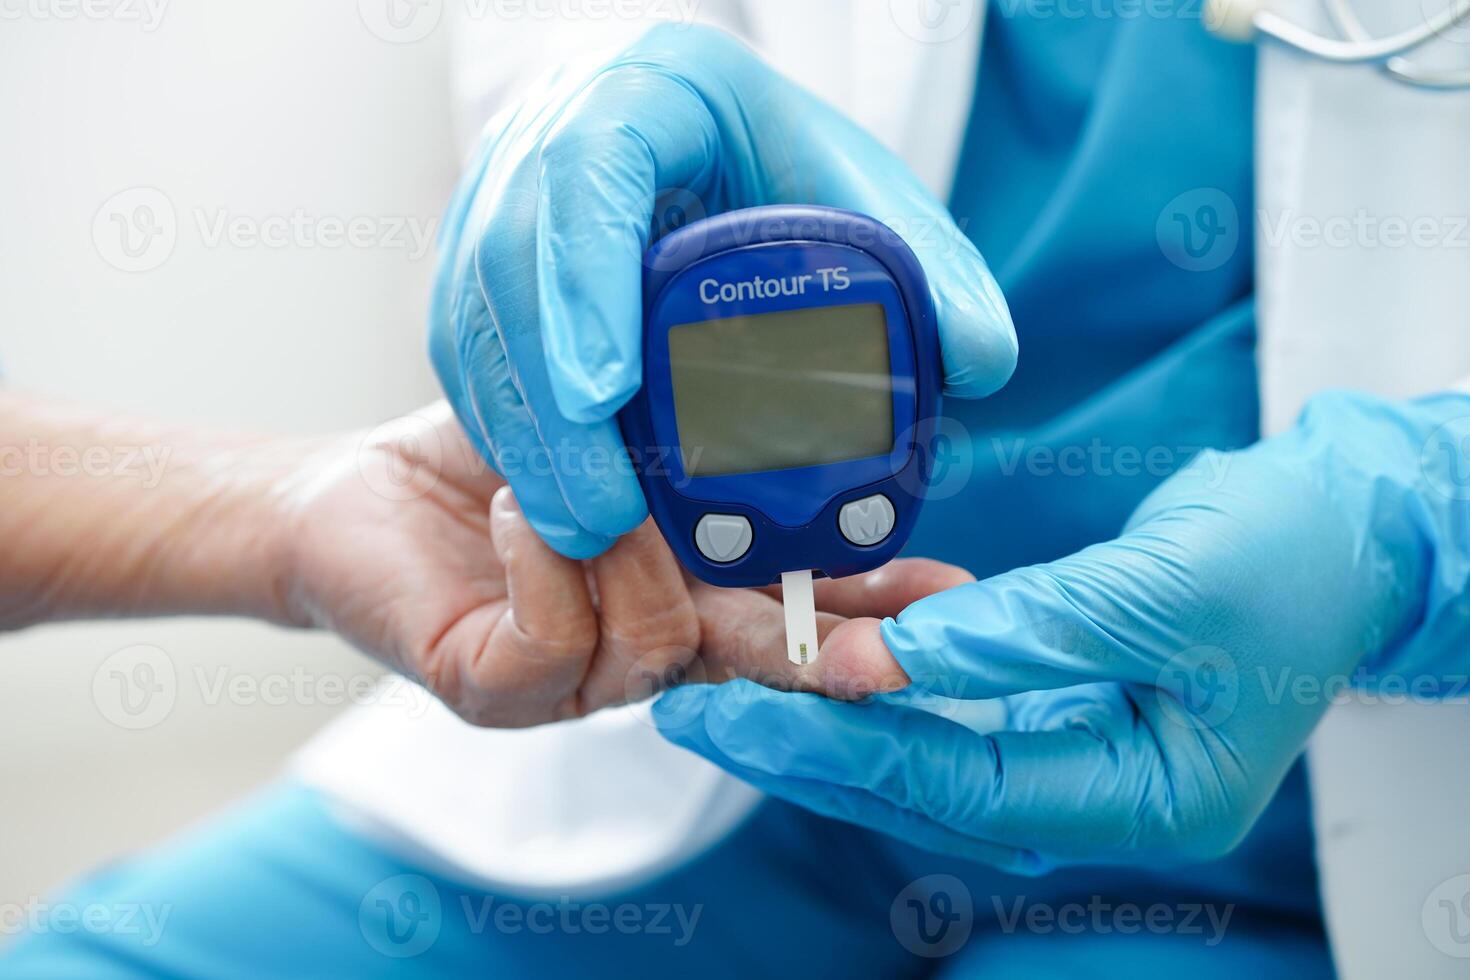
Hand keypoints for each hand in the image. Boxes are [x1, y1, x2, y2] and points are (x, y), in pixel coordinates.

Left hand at [281, 403, 972, 726]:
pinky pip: (552, 644)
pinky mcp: (496, 688)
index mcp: (694, 586)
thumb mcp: (620, 416)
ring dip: (634, 550)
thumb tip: (810, 364)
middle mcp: (650, 646)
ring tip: (589, 471)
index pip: (805, 608)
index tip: (947, 585)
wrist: (357, 492)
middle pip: (762, 666)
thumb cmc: (495, 448)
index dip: (877, 602)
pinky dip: (545, 565)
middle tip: (891, 643)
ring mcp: (578, 681)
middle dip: (829, 650)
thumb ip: (705, 418)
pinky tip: (522, 506)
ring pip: (659, 647)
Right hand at [429, 23, 1015, 558]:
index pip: (587, 169)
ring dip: (523, 430)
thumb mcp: (863, 196)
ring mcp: (500, 196)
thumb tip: (982, 359)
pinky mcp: (479, 256)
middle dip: (548, 395)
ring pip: (473, 314)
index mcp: (645, 92)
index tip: (609, 386)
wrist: (705, 142)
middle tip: (600, 510)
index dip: (586, 280)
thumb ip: (930, 273)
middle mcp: (553, 136)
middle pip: (512, 259)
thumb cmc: (776, 161)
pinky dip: (509, 423)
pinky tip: (554, 486)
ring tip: (580, 526)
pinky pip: (468, 344)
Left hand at [657, 392, 1469, 871]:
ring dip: (829, 719)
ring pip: (922, 756)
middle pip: (922, 788)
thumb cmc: (1289, 558)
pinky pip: (947, 712)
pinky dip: (882, 683)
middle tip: (697, 710)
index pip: (958, 788)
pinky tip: (817, 652)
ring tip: (731, 685)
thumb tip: (886, 656)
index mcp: (1143, 798)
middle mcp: (1098, 796)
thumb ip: (1024, 632)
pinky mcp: (1055, 708)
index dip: (842, 750)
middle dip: (807, 749)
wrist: (1343, 526)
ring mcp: (1075, 754)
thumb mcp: (1161, 588)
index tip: (740, 717)